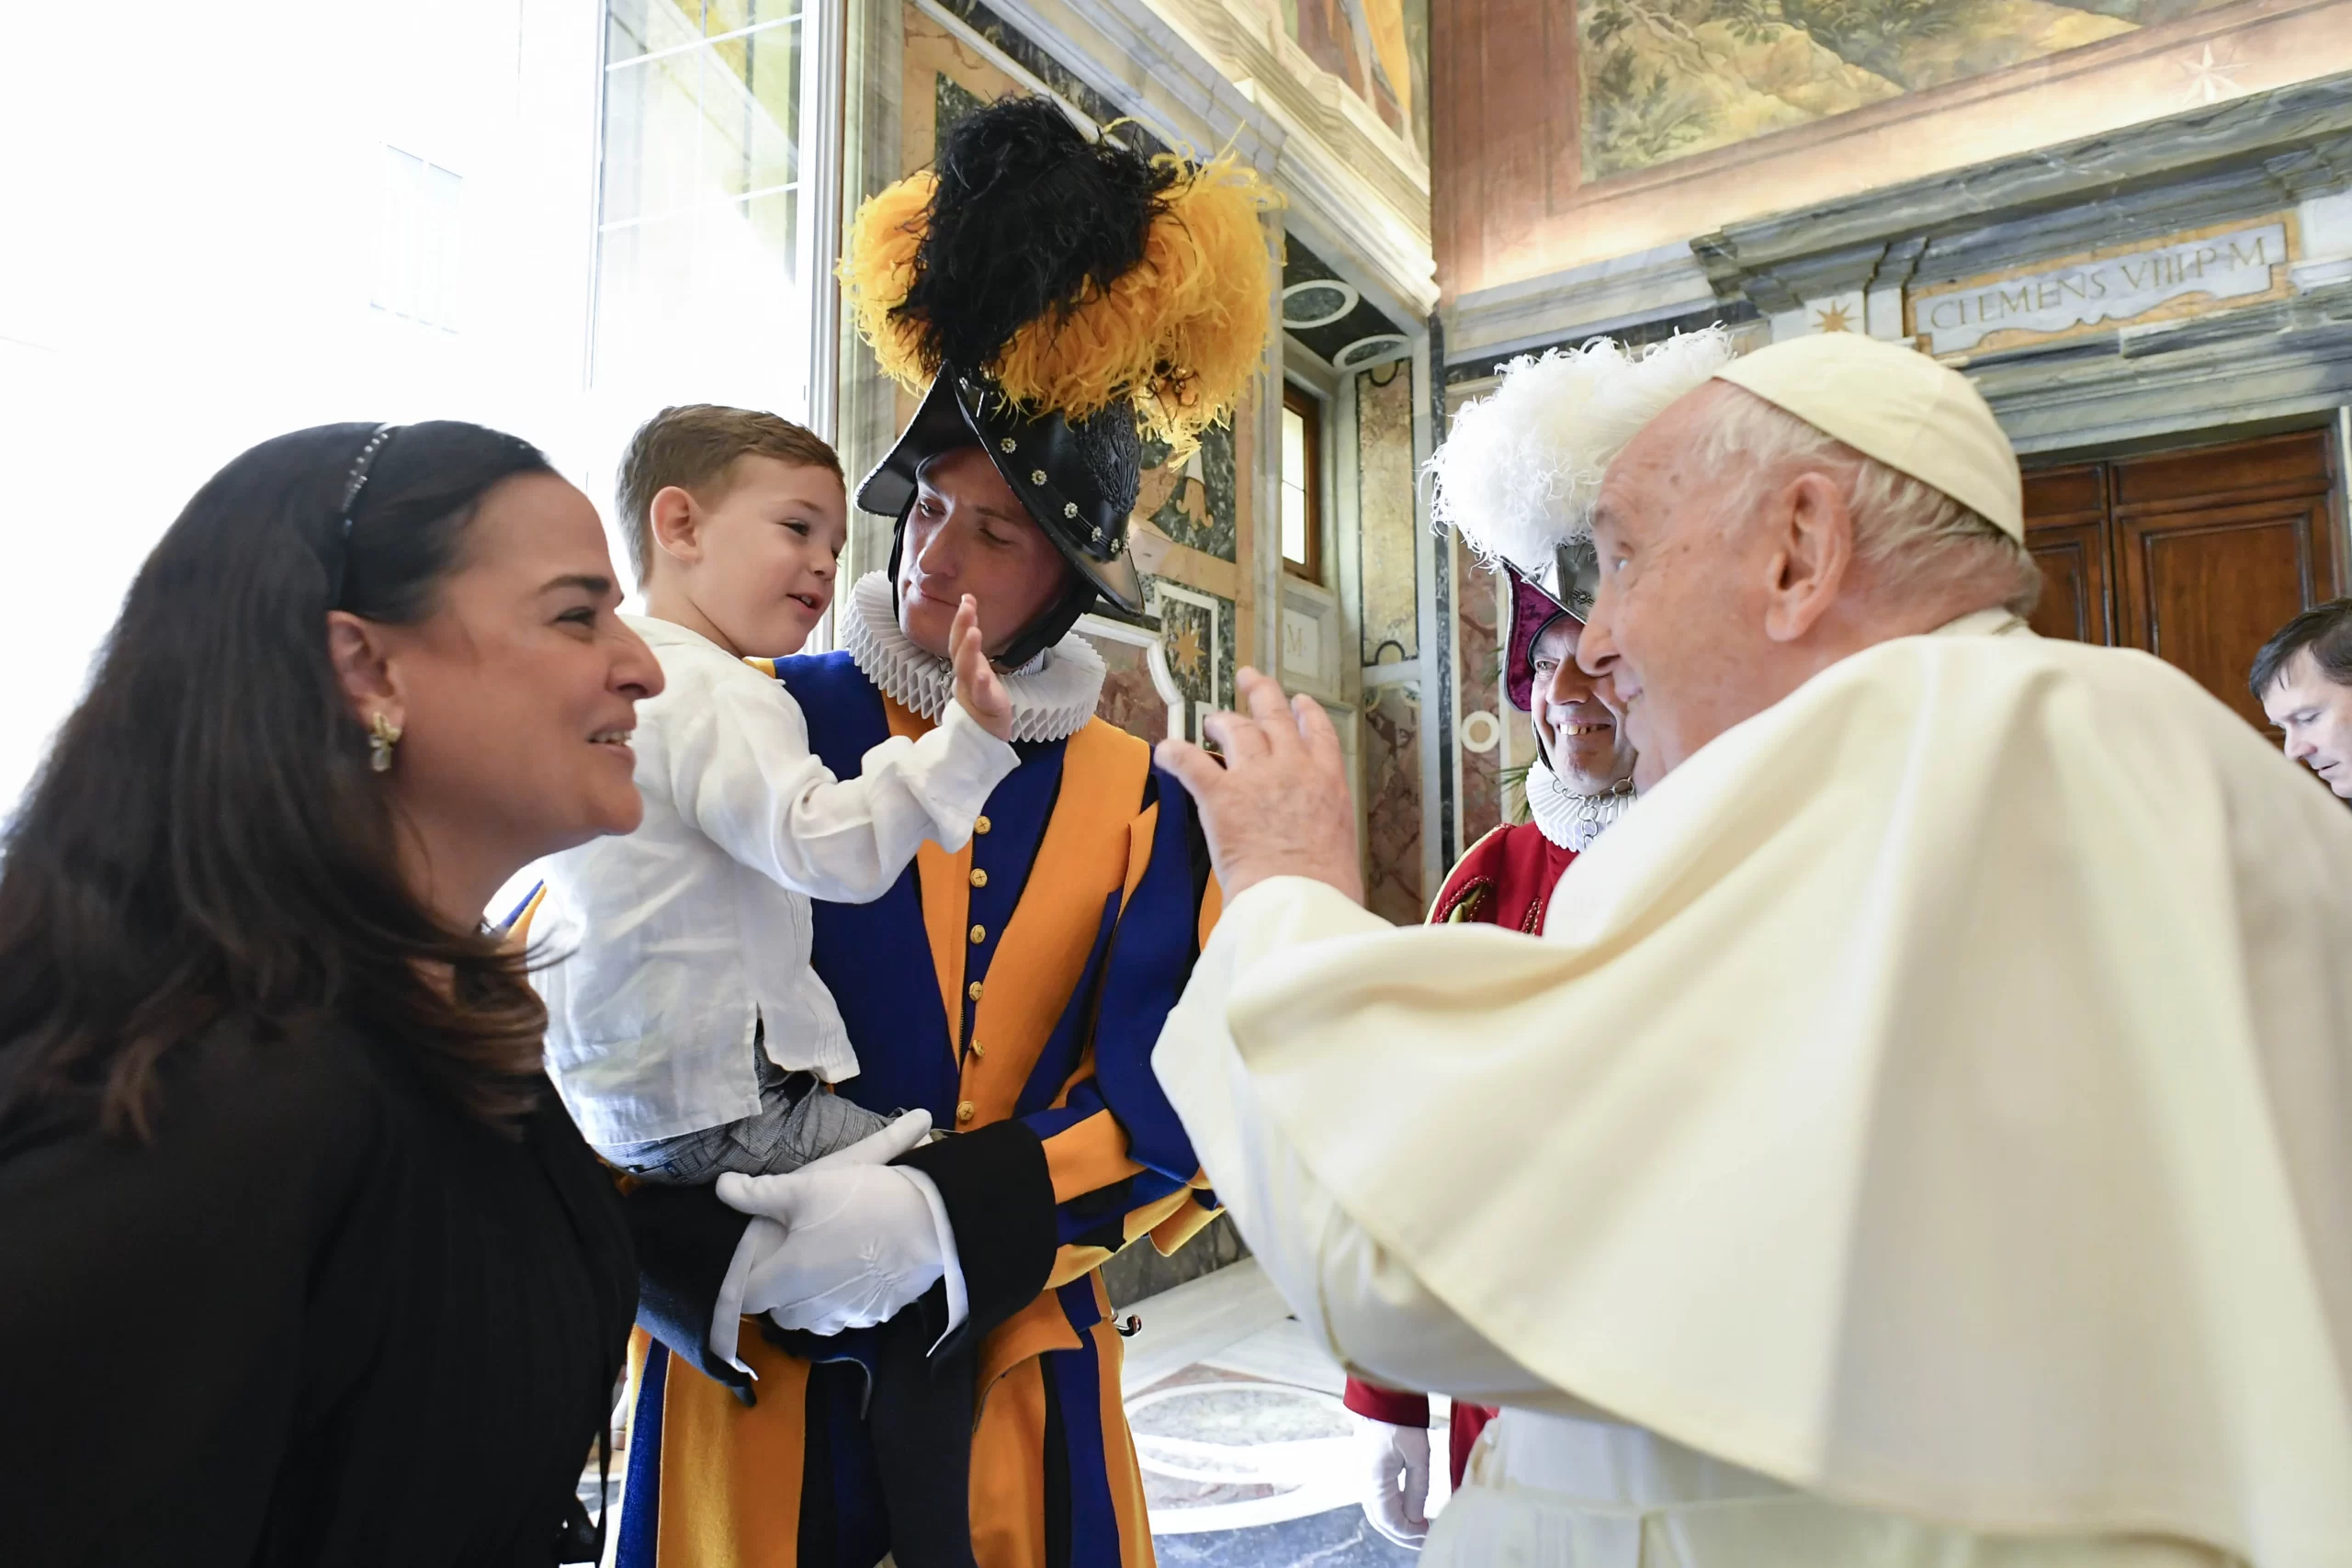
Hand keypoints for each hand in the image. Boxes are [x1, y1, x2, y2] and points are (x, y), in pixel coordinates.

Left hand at [716, 1111, 944, 1335]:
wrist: (931, 1223)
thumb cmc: (860, 1202)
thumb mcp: (805, 1188)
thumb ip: (758, 1193)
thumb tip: (721, 1187)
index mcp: (788, 1277)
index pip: (744, 1298)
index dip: (740, 1283)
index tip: (748, 1268)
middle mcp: (813, 1305)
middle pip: (779, 1314)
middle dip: (778, 1294)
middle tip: (789, 1262)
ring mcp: (847, 1314)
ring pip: (814, 1321)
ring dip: (810, 1304)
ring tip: (821, 1272)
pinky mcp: (877, 1315)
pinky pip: (848, 1318)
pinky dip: (844, 1304)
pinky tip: (855, 1277)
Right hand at [950, 594, 1012, 741]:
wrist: (983, 739)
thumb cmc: (980, 703)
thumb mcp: (977, 673)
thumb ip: (972, 651)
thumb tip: (971, 623)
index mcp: (965, 668)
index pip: (959, 640)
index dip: (961, 620)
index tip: (967, 597)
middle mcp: (965, 677)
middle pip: (959, 651)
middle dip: (962, 627)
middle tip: (967, 606)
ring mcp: (973, 693)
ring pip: (967, 671)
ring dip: (969, 651)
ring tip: (974, 632)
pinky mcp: (986, 709)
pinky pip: (982, 697)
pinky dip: (981, 685)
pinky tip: (982, 674)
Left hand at [1156, 667, 1361, 902]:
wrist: (1300, 897)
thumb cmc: (1328, 885)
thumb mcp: (1342, 845)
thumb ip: (1324, 826)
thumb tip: (1315, 842)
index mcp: (1329, 781)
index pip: (1319, 733)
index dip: (1307, 713)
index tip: (1299, 701)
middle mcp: (1293, 767)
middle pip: (1274, 717)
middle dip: (1260, 692)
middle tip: (1248, 677)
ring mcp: (1255, 776)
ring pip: (1235, 730)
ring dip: (1221, 720)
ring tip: (1211, 720)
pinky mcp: (1219, 795)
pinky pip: (1191, 762)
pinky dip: (1175, 753)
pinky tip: (1164, 750)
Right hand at [1354, 1415, 1430, 1546]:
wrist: (1381, 1400)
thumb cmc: (1401, 1424)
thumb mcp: (1418, 1457)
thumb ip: (1417, 1491)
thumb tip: (1417, 1519)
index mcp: (1375, 1484)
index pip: (1391, 1522)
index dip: (1410, 1534)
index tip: (1429, 1536)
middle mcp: (1365, 1486)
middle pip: (1381, 1522)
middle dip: (1403, 1535)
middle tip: (1425, 1540)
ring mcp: (1364, 1479)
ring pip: (1378, 1514)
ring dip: (1397, 1525)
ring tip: (1418, 1530)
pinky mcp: (1368, 1472)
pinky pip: (1377, 1502)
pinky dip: (1392, 1513)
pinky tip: (1407, 1512)